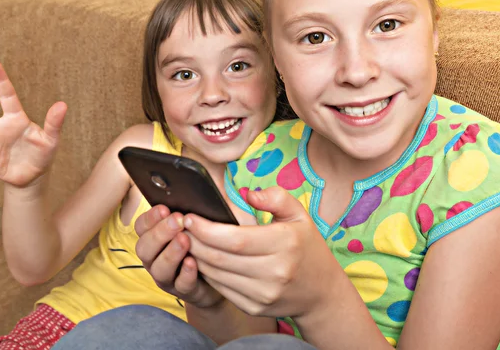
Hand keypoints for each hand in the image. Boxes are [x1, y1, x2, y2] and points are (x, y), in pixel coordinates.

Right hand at [134, 205, 223, 307]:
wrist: (220, 275)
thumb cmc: (204, 241)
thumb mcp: (195, 221)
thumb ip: (191, 206)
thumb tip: (196, 182)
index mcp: (154, 238)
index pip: (141, 227)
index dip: (150, 218)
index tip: (164, 208)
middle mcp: (155, 258)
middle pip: (144, 248)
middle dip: (160, 233)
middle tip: (177, 221)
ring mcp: (168, 277)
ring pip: (159, 269)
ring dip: (171, 253)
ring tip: (185, 240)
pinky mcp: (184, 292)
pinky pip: (181, 285)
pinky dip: (186, 273)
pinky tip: (194, 262)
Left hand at [183, 186, 334, 317]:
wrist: (320, 292)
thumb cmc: (306, 247)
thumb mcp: (299, 215)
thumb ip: (275, 197)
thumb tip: (248, 193)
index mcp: (285, 244)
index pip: (235, 239)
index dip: (207, 229)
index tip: (190, 217)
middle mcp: (274, 272)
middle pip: (220, 257)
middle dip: (193, 240)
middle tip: (179, 225)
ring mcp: (263, 294)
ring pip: (216, 274)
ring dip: (195, 256)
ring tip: (185, 239)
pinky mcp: (254, 307)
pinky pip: (221, 288)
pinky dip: (205, 272)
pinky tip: (199, 257)